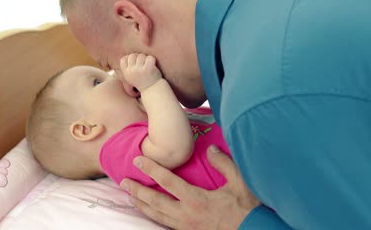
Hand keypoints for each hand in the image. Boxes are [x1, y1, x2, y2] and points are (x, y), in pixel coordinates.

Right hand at [120, 53, 161, 91]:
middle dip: (138, 57)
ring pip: (141, 56)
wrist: (153, 90)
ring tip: (148, 65)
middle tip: (143, 64)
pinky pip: (149, 57)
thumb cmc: (142, 81)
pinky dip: (152, 59)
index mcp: (126, 73)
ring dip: (146, 58)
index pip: (123, 59)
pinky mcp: (148, 69)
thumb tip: (127, 55)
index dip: (129, 58)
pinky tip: (153, 65)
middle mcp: (131, 71)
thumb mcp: (131, 77)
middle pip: (132, 55)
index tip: (135, 63)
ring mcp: (140, 70)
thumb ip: (128, 67)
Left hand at [120, 145, 260, 229]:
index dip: (151, 169)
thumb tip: (210, 149)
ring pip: (157, 216)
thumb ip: (224, 164)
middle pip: (155, 201)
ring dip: (141, 205)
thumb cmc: (246, 208)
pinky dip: (153, 216)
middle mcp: (186, 214)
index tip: (138, 161)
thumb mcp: (239, 182)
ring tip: (130, 197)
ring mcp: (186, 226)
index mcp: (196, 200)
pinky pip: (165, 224)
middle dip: (137, 190)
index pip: (167, 181)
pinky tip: (150, 212)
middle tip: (124, 181)